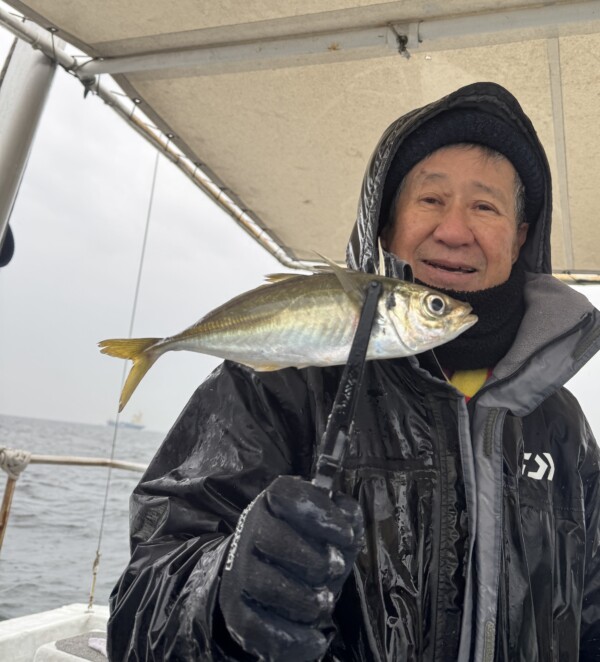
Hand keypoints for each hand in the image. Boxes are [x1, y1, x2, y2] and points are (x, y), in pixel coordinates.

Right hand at [218, 475, 363, 660]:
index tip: (346, 535)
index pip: (287, 495)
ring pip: (263, 583)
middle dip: (313, 560)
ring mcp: (239, 568)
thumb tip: (350, 519)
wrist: (265, 570)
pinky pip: (255, 626)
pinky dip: (290, 638)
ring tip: (324, 602)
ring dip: (303, 599)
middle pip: (271, 538)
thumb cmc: (308, 542)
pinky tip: (315, 640)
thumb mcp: (331, 525)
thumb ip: (346, 516)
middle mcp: (251, 529)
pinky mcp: (235, 607)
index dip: (318, 514)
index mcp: (274, 501)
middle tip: (336, 570)